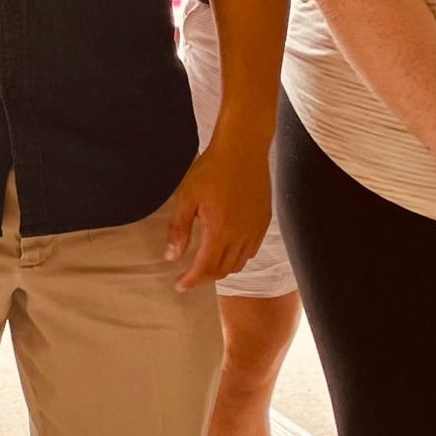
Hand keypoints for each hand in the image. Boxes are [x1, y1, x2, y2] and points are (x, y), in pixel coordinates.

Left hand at [162, 127, 273, 290]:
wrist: (243, 148)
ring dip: (221, 270)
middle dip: (204, 278)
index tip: (179, 286)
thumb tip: (171, 256)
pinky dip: (238, 258)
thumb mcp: (187, 197)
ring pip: (239, 263)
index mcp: (220, 230)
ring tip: (206, 265)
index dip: (191, 281)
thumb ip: (179, 229)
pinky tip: (227, 250)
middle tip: (189, 277)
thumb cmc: (211, 169)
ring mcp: (255, 229)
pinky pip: (252, 250)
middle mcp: (241, 235)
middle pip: (223, 270)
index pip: (205, 268)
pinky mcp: (264, 221)